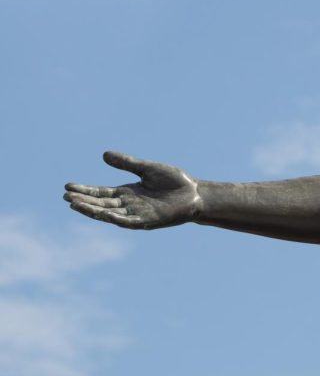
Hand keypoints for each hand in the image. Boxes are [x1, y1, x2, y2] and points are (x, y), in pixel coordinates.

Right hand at [64, 151, 201, 229]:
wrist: (196, 193)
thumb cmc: (174, 181)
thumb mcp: (147, 169)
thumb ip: (127, 163)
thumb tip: (104, 154)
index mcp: (127, 193)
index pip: (101, 193)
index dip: (85, 190)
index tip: (67, 186)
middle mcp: (129, 205)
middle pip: (101, 204)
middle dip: (84, 200)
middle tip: (66, 196)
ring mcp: (138, 214)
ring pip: (110, 214)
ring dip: (93, 211)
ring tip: (75, 204)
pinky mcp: (149, 221)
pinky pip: (129, 222)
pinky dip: (116, 219)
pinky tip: (103, 215)